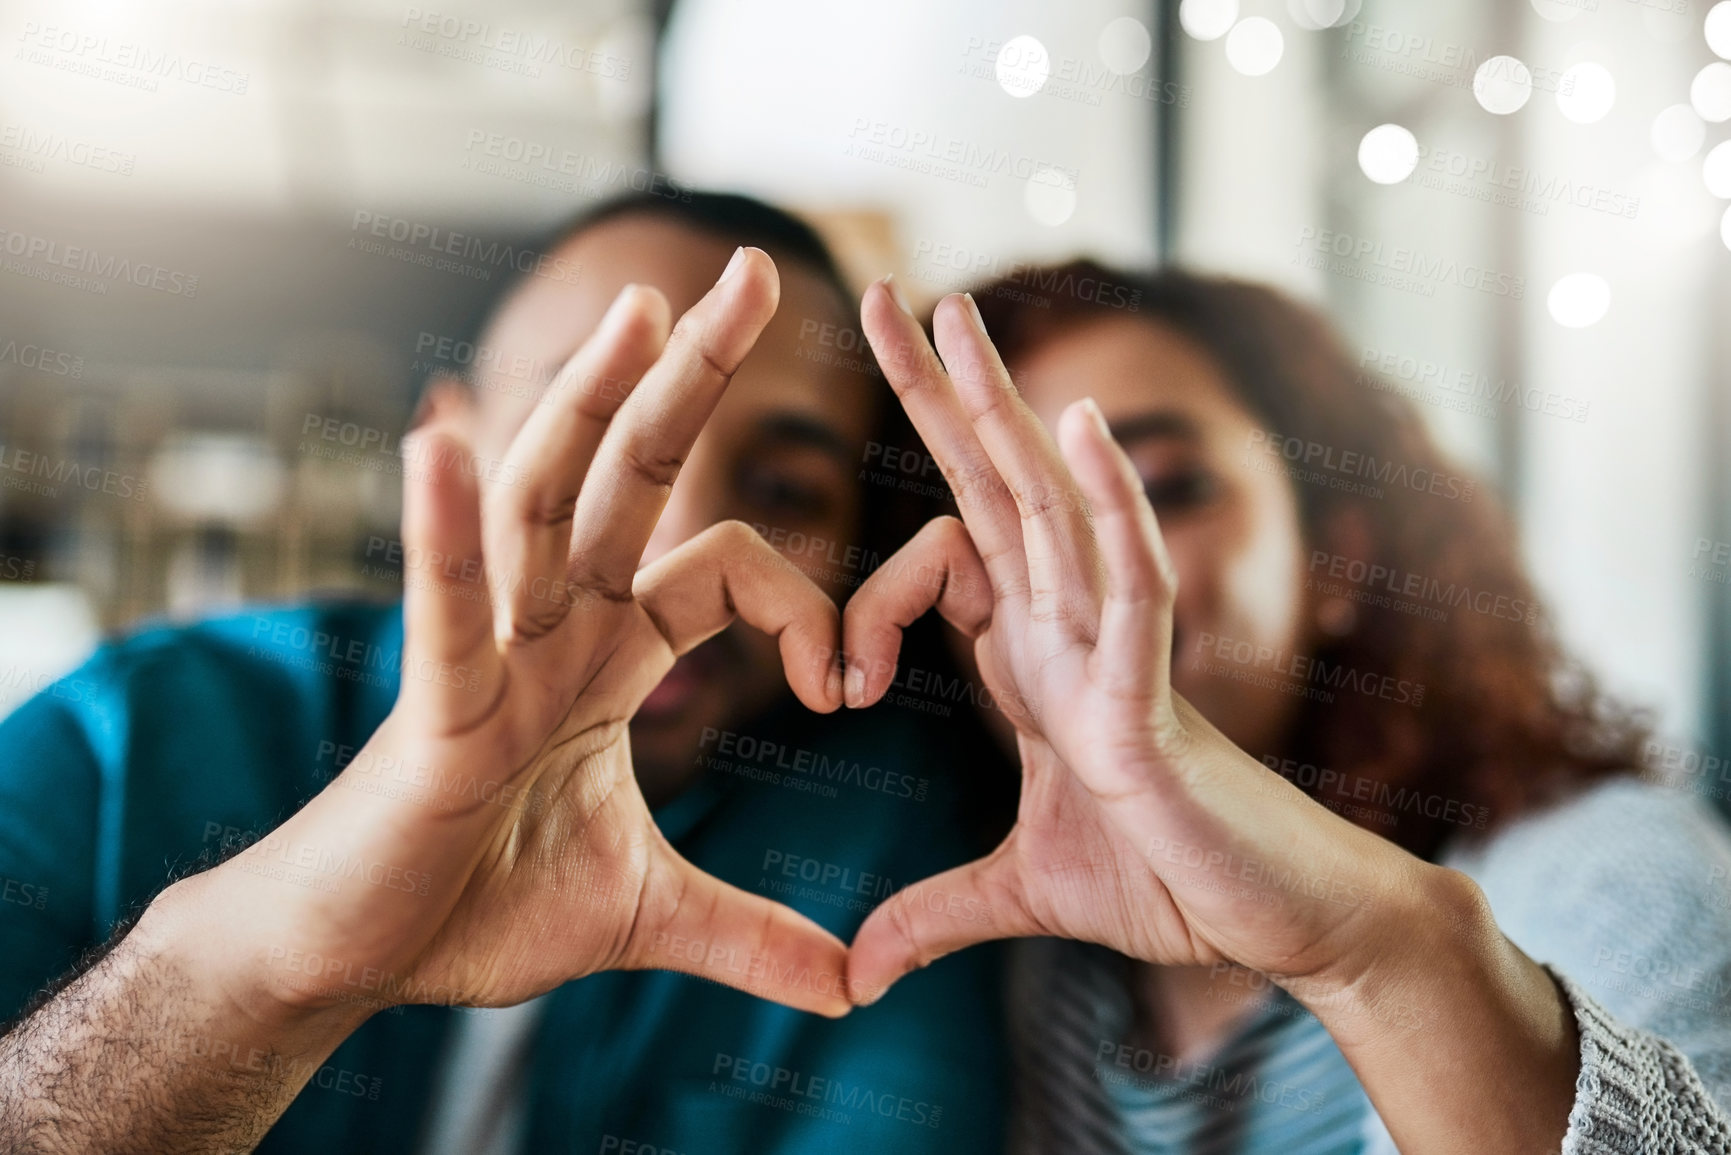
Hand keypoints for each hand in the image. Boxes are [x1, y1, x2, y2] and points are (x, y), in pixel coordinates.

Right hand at [160, 249, 852, 1028]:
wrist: (368, 961)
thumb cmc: (480, 906)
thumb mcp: (650, 912)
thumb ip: (753, 934)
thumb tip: (853, 989)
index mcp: (611, 653)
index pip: (723, 568)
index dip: (803, 605)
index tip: (850, 688)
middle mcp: (553, 627)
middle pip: (633, 478)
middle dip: (692, 376)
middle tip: (758, 274)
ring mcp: (489, 655)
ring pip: (544, 507)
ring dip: (585, 406)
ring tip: (637, 309)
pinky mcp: (431, 710)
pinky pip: (441, 613)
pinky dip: (442, 537)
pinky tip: (442, 448)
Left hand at [842, 282, 1445, 1012]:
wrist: (1282, 927)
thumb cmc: (1175, 882)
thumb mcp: (1024, 891)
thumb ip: (937, 911)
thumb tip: (852, 973)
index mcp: (1032, 659)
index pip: (941, 561)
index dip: (863, 601)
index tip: (836, 690)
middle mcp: (1070, 631)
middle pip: (995, 487)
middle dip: (939, 395)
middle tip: (890, 295)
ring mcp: (1115, 653)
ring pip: (1052, 507)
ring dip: (1004, 412)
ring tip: (956, 320)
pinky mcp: (1157, 698)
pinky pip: (1133, 583)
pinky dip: (1109, 505)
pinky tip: (1079, 425)